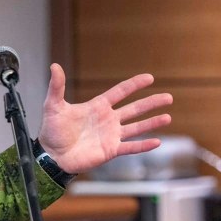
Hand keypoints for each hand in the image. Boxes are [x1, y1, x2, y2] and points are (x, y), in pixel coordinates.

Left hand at [38, 64, 172, 174]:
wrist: (51, 155)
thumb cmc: (51, 131)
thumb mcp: (53, 106)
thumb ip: (57, 86)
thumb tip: (54, 65)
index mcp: (98, 107)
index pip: (120, 92)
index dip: (134, 85)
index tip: (150, 78)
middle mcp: (108, 120)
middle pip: (134, 109)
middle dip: (151, 103)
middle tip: (168, 97)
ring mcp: (111, 136)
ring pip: (137, 127)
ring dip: (152, 122)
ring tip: (168, 117)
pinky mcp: (110, 150)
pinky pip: (130, 147)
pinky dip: (143, 145)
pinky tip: (157, 142)